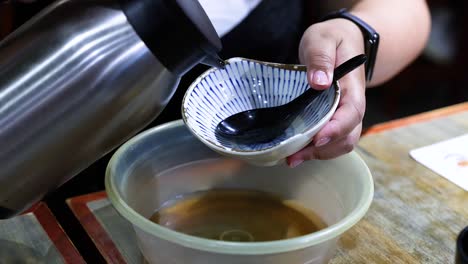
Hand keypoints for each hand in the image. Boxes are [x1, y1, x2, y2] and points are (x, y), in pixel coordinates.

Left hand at [287, 18, 365, 166]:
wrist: (341, 41)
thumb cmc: (331, 39)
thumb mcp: (323, 39)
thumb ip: (321, 58)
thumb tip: (319, 82)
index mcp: (352, 86)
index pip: (352, 112)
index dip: (337, 129)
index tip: (317, 138)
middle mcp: (351, 105)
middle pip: (347, 136)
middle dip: (323, 150)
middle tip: (293, 157)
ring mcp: (343, 114)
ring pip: (340, 143)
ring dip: (318, 154)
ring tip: (291, 159)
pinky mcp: (332, 119)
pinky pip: (330, 141)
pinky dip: (315, 150)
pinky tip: (296, 151)